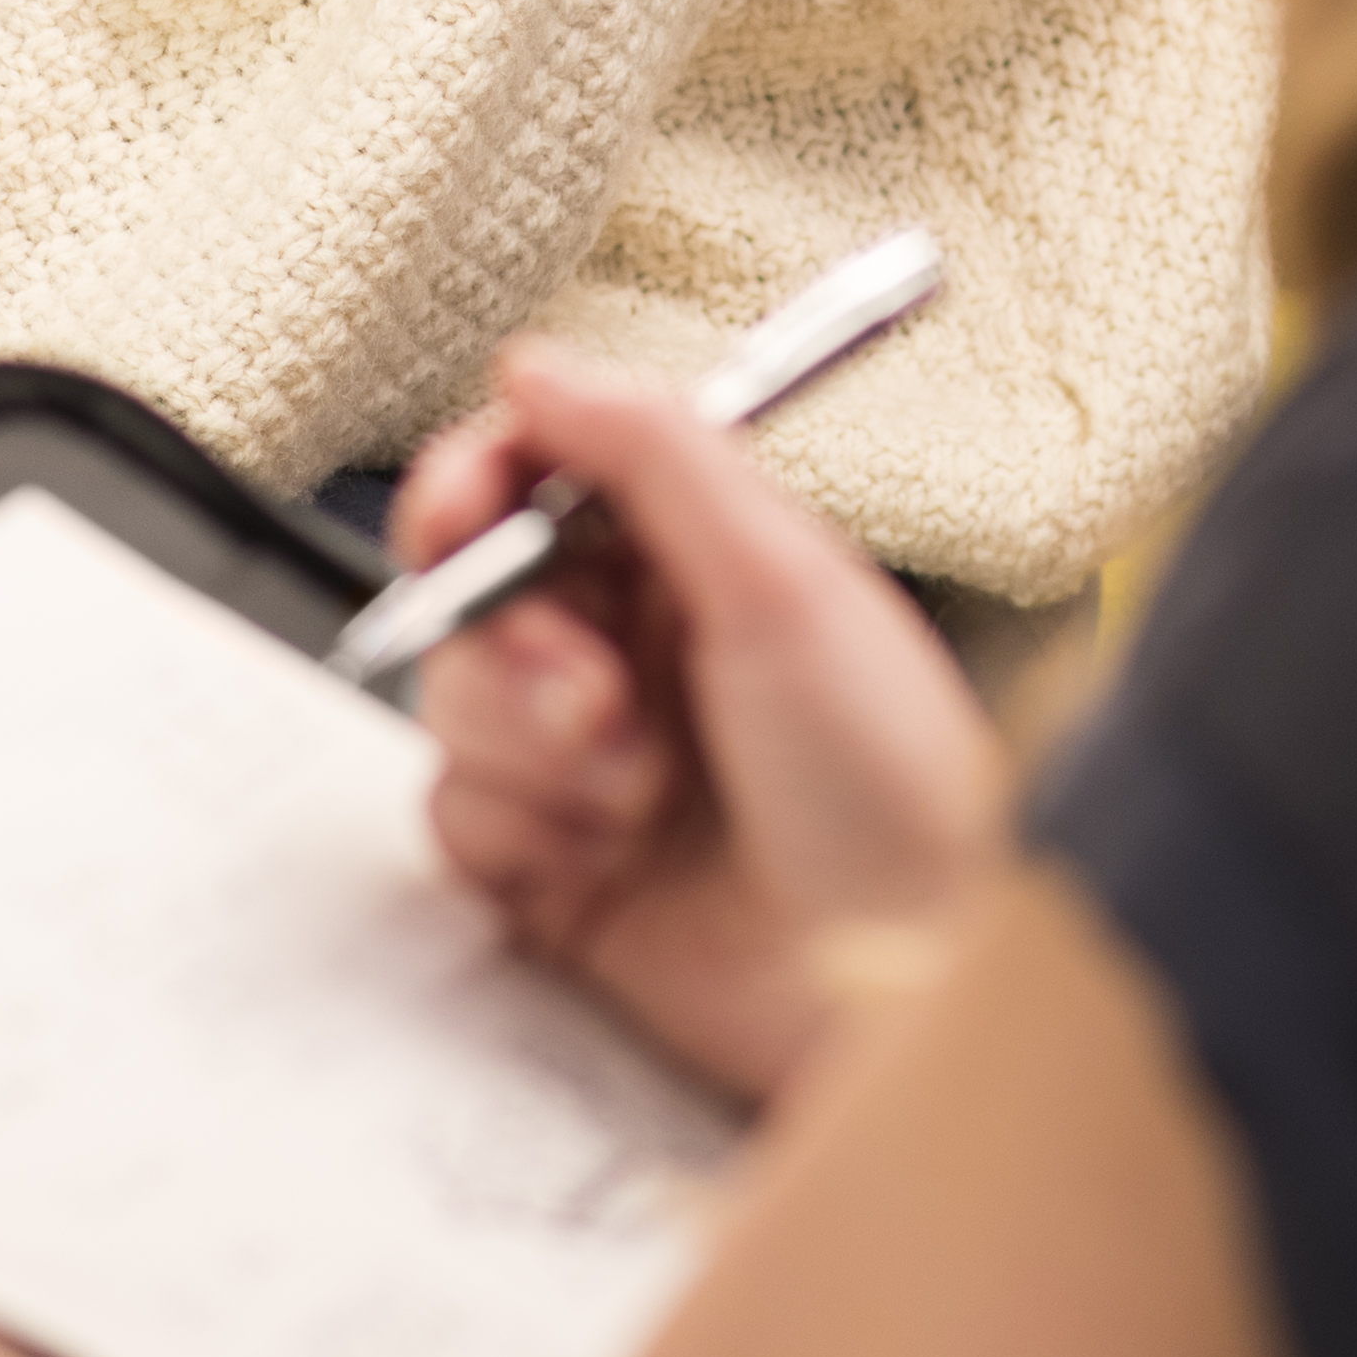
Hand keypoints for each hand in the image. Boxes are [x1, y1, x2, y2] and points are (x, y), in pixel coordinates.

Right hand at [406, 339, 1013, 1108]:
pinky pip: (456, 817)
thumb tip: (535, 366)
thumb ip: (652, 452)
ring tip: (637, 789)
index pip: (540, 478)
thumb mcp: (786, 585)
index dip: (476, 485)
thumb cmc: (891, 791)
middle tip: (591, 692)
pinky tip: (606, 859)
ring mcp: (591, 765)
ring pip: (455, 703)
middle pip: (475, 589)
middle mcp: (639, 652)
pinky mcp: (554, 871)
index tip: (456, 515)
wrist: (902, 990)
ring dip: (534, 746)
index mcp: (701, 563)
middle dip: (514, 640)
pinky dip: (521, 834)